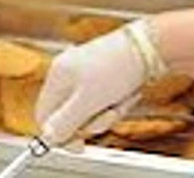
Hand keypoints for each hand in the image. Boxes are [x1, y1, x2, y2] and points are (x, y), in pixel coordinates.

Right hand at [35, 26, 151, 144]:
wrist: (150, 47)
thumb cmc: (118, 68)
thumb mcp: (88, 101)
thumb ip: (65, 122)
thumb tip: (47, 138)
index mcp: (57, 75)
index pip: (44, 115)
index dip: (59, 134)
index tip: (78, 146)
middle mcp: (68, 73)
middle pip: (69, 115)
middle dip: (91, 121)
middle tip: (107, 114)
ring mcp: (86, 74)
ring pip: (89, 112)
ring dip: (107, 113)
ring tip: (119, 101)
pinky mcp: (103, 77)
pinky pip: (103, 103)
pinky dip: (116, 104)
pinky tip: (126, 95)